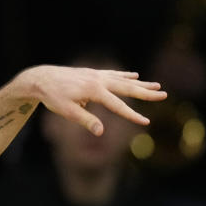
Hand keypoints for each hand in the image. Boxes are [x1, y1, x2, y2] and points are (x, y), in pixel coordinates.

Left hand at [13, 65, 166, 135]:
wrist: (41, 78)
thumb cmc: (53, 97)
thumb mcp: (67, 112)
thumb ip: (86, 121)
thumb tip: (101, 132)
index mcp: (94, 91)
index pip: (118, 106)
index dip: (133, 115)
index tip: (147, 122)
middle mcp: (99, 80)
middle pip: (128, 88)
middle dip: (146, 93)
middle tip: (164, 95)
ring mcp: (97, 75)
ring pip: (124, 80)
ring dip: (141, 83)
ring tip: (156, 85)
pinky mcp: (93, 73)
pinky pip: (114, 74)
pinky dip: (126, 75)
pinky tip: (135, 76)